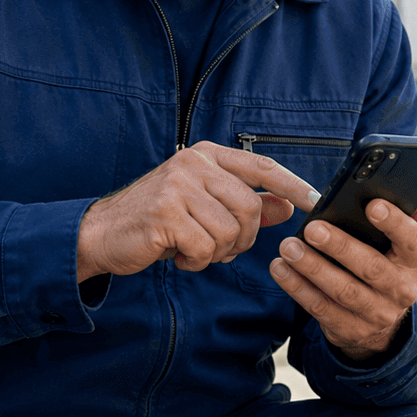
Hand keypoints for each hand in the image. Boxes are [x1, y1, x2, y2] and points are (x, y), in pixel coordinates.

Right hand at [76, 141, 319, 279]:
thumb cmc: (156, 220)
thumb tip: (287, 206)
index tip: (315, 202)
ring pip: (230, 231)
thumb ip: (245, 203)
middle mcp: (193, 163)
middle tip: (218, 248)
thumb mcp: (203, 206)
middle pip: (250, 208)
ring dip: (216, 252)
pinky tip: (177, 254)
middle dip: (242, 239)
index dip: (292, 184)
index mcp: (206, 155)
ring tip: (191, 248)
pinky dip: (196, 261)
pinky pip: (206, 248)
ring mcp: (178, 186)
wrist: (101, 233)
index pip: (262, 166)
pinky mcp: (166, 213)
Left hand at [270, 196, 416, 361]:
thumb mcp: (404, 246)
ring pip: (342, 290)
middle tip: (313, 228)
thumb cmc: (388, 267)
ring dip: (313, 267)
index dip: (394, 222)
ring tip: (289, 247)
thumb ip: (411, 219)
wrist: (384, 324)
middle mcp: (401, 290)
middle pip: (371, 267)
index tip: (372, 205)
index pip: (411, 240)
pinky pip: (320, 308)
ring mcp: (376, 314)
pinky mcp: (350, 329)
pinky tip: (281, 269)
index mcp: (416, 262)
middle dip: (340, 246)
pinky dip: (298, 287)